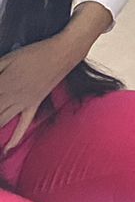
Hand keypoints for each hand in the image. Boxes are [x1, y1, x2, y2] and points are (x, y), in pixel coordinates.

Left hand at [0, 37, 73, 151]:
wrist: (62, 53)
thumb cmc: (34, 53)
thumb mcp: (8, 57)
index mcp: (2, 84)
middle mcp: (11, 97)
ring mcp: (24, 104)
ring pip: (1, 122)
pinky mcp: (34, 105)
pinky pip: (24, 125)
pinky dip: (15, 138)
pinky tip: (7, 149)